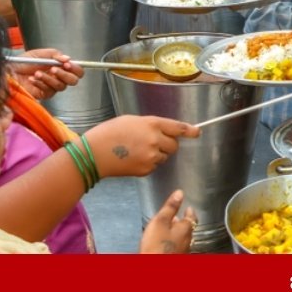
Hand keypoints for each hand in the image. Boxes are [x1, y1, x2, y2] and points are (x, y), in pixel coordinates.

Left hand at [10, 48, 82, 99]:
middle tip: (53, 69)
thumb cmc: (23, 62)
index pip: (77, 70)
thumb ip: (54, 54)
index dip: (75, 68)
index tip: (66, 64)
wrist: (9, 71)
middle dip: (65, 74)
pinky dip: (40, 84)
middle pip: (73, 81)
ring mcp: (52, 86)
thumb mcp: (39, 54)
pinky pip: (49, 91)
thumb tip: (67, 59)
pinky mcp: (44, 94)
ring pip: (60, 86)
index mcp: (60, 66)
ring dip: (49, 78)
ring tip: (37, 73)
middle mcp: (58, 77)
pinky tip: (32, 79)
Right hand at [84, 115, 200, 177]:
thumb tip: (162, 131)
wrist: (94, 153)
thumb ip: (150, 125)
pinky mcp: (146, 170)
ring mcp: (151, 156)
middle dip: (167, 145)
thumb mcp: (131, 121)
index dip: (189, 131)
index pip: (177, 128)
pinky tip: (133, 159)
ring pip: (164, 157)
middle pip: (174, 146)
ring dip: (157, 155)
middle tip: (152, 143)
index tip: (197, 132)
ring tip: (137, 151)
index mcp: (152, 124)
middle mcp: (155, 140)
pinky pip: (154, 166)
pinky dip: (148, 164)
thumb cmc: (109, 133)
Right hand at [139, 189, 196, 253]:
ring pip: (183, 238)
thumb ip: (170, 207)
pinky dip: (174, 240)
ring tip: (171, 227)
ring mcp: (183, 250)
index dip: (190, 212)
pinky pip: (177, 246)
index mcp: (186, 229)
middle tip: (178, 216)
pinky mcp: (176, 257)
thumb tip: (180, 192)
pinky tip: (166, 242)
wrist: (155, 269)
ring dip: (178, 231)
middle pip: (188, 228)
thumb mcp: (161, 221)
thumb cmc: (157, 244)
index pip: (192, 217)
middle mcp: (188, 240)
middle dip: (183, 221)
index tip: (189, 207)